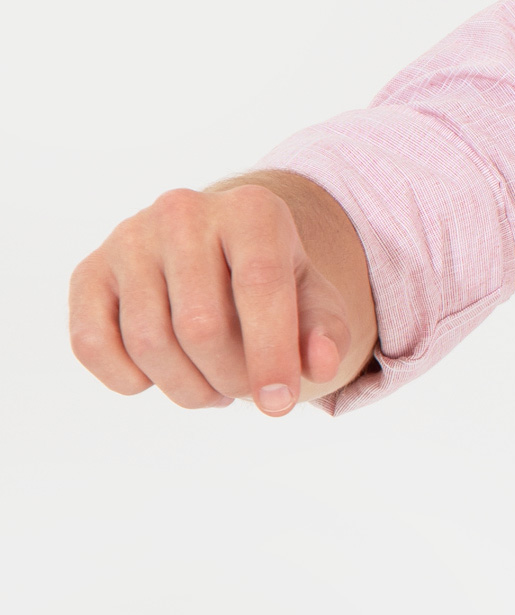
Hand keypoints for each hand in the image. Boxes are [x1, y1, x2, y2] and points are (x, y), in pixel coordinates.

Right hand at [69, 178, 366, 415]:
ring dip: (187, 388)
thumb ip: (326, 332)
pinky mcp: (89, 271)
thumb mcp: (313, 301)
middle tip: (245, 388)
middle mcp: (183, 212)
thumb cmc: (271, 283)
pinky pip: (92, 344)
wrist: (217, 252)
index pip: (259, 285)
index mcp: (250, 210)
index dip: (270, 354)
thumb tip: (321, 364)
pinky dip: (129, 381)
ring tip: (213, 385)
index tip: (280, 404)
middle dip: (230, 377)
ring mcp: (129, 238)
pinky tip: (159, 377)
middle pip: (201, 326)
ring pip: (148, 342)